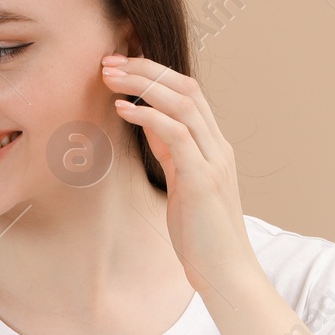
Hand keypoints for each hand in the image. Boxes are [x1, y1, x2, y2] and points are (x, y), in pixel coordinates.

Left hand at [101, 54, 261, 294]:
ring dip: (143, 84)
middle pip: (185, 88)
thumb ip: (172, 152)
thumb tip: (148, 123)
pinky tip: (123, 109)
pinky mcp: (202, 179)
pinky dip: (148, 115)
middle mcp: (218, 147)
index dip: (154, 74)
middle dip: (145, 69)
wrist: (226, 273)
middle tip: (108, 61)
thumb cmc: (201, 236)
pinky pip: (177, 133)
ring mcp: (213, 161)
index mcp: (214, 147)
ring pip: (183, 103)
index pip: (188, 93)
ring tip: (109, 77)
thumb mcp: (183, 184)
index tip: (120, 66)